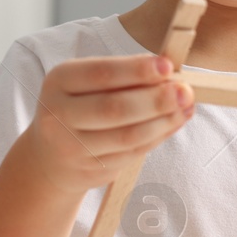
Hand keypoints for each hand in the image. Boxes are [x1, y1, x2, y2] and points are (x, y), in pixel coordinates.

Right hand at [23, 54, 194, 198]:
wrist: (50, 155)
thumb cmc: (79, 107)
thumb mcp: (86, 82)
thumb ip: (122, 76)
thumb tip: (168, 73)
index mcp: (59, 81)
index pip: (101, 74)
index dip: (137, 70)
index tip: (167, 66)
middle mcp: (58, 115)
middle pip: (114, 108)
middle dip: (155, 99)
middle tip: (185, 91)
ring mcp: (72, 147)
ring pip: (127, 136)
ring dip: (163, 121)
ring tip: (185, 107)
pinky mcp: (89, 170)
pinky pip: (132, 153)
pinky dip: (158, 137)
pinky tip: (173, 123)